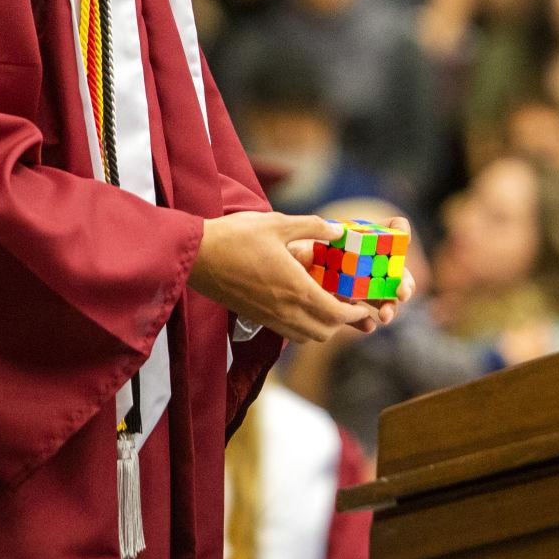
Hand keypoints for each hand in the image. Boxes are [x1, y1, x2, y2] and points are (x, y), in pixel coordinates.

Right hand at [190, 213, 380, 341]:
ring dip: (322, 327)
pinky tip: (300, 305)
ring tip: (326, 306)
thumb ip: (312, 227)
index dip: (353, 314)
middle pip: (324, 332)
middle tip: (348, 306)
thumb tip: (337, 230)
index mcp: (295, 288)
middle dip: (341, 323)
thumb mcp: (278, 223)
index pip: (335, 314)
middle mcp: (284, 309)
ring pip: (306, 336)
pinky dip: (302, 326)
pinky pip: (287, 332)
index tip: (362, 307)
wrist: (196, 256)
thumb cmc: (236, 237)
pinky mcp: (255, 317)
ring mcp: (268, 317)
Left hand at [285, 215, 418, 327]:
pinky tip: (368, 326)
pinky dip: (365, 321)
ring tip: (385, 316)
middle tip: (401, 293)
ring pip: (381, 295)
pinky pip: (359, 316)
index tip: (402, 240)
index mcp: (358, 239)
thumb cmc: (289, 252)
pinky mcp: (344, 307)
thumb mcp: (296, 241)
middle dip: (403, 281)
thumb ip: (308, 240)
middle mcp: (363, 262)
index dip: (399, 233)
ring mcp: (356, 286)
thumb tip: (320, 243)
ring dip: (388, 305)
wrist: (275, 277)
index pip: (389, 230)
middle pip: (393, 269)